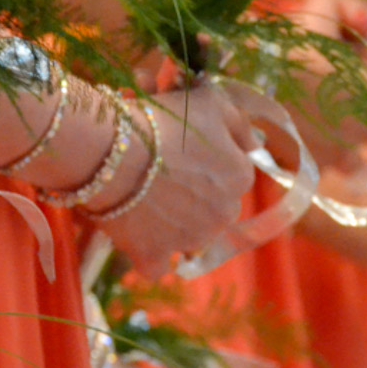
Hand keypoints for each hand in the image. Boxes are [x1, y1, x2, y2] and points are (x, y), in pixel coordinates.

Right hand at [93, 82, 256, 276]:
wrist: (110, 151)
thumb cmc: (162, 121)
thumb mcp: (211, 102)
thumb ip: (240, 124)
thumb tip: (256, 143)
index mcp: (240, 177)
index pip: (233, 172)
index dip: (207, 160)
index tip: (182, 149)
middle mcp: (223, 214)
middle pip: (214, 207)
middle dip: (196, 196)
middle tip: (162, 172)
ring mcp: (189, 240)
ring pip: (189, 236)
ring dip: (174, 224)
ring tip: (144, 197)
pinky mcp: (154, 257)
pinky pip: (157, 265)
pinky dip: (149, 253)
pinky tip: (137, 233)